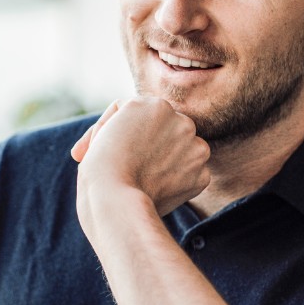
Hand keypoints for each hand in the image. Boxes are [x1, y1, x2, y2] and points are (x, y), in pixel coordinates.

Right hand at [71, 97, 210, 220]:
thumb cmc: (100, 168)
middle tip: (127, 166)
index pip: (142, 117)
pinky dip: (176, 184)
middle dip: (148, 147)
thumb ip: (131, 125)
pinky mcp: (202, 175)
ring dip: (165, 162)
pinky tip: (156, 190)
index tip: (111, 152)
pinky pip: (189, 176)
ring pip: (180, 153)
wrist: (113, 200)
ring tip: (141, 179)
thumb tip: (143, 136)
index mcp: (157, 105)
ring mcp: (196, 147)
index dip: (123, 135)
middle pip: (164, 133)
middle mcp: (182, 120)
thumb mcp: (108, 129)